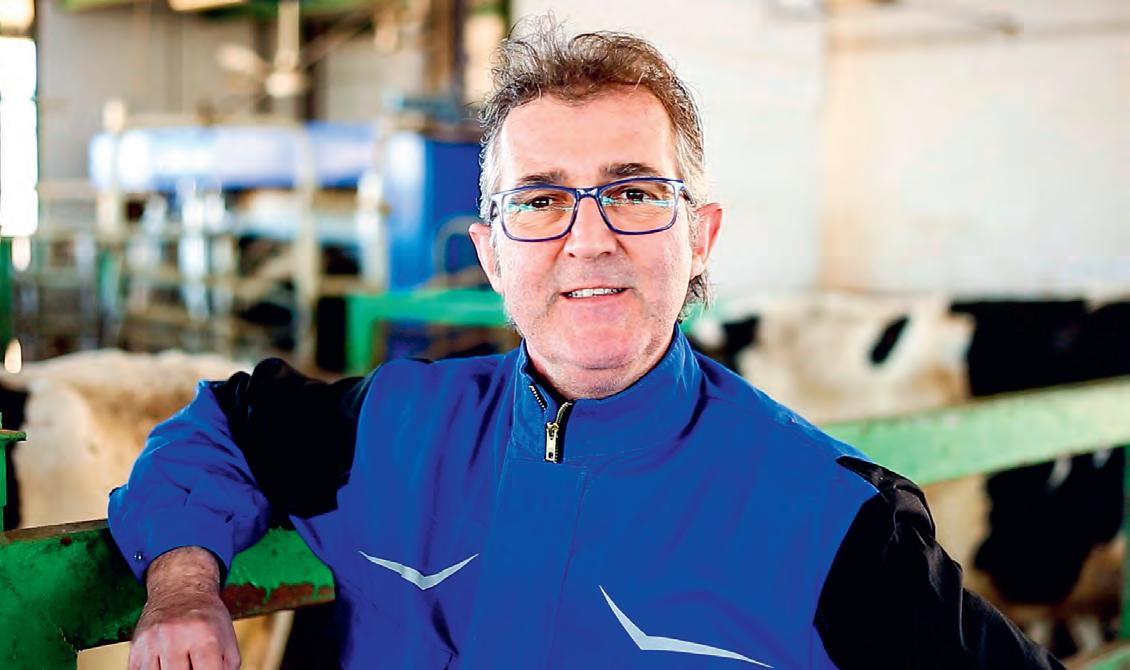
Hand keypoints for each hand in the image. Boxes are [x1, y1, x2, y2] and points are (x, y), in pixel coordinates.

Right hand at [128, 546, 240, 669]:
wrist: (180, 590)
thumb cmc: (207, 619)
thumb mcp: (228, 639)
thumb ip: (227, 667)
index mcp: (205, 636)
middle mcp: (176, 638)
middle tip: (192, 665)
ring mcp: (153, 643)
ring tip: (180, 663)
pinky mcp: (136, 647)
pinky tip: (164, 664)